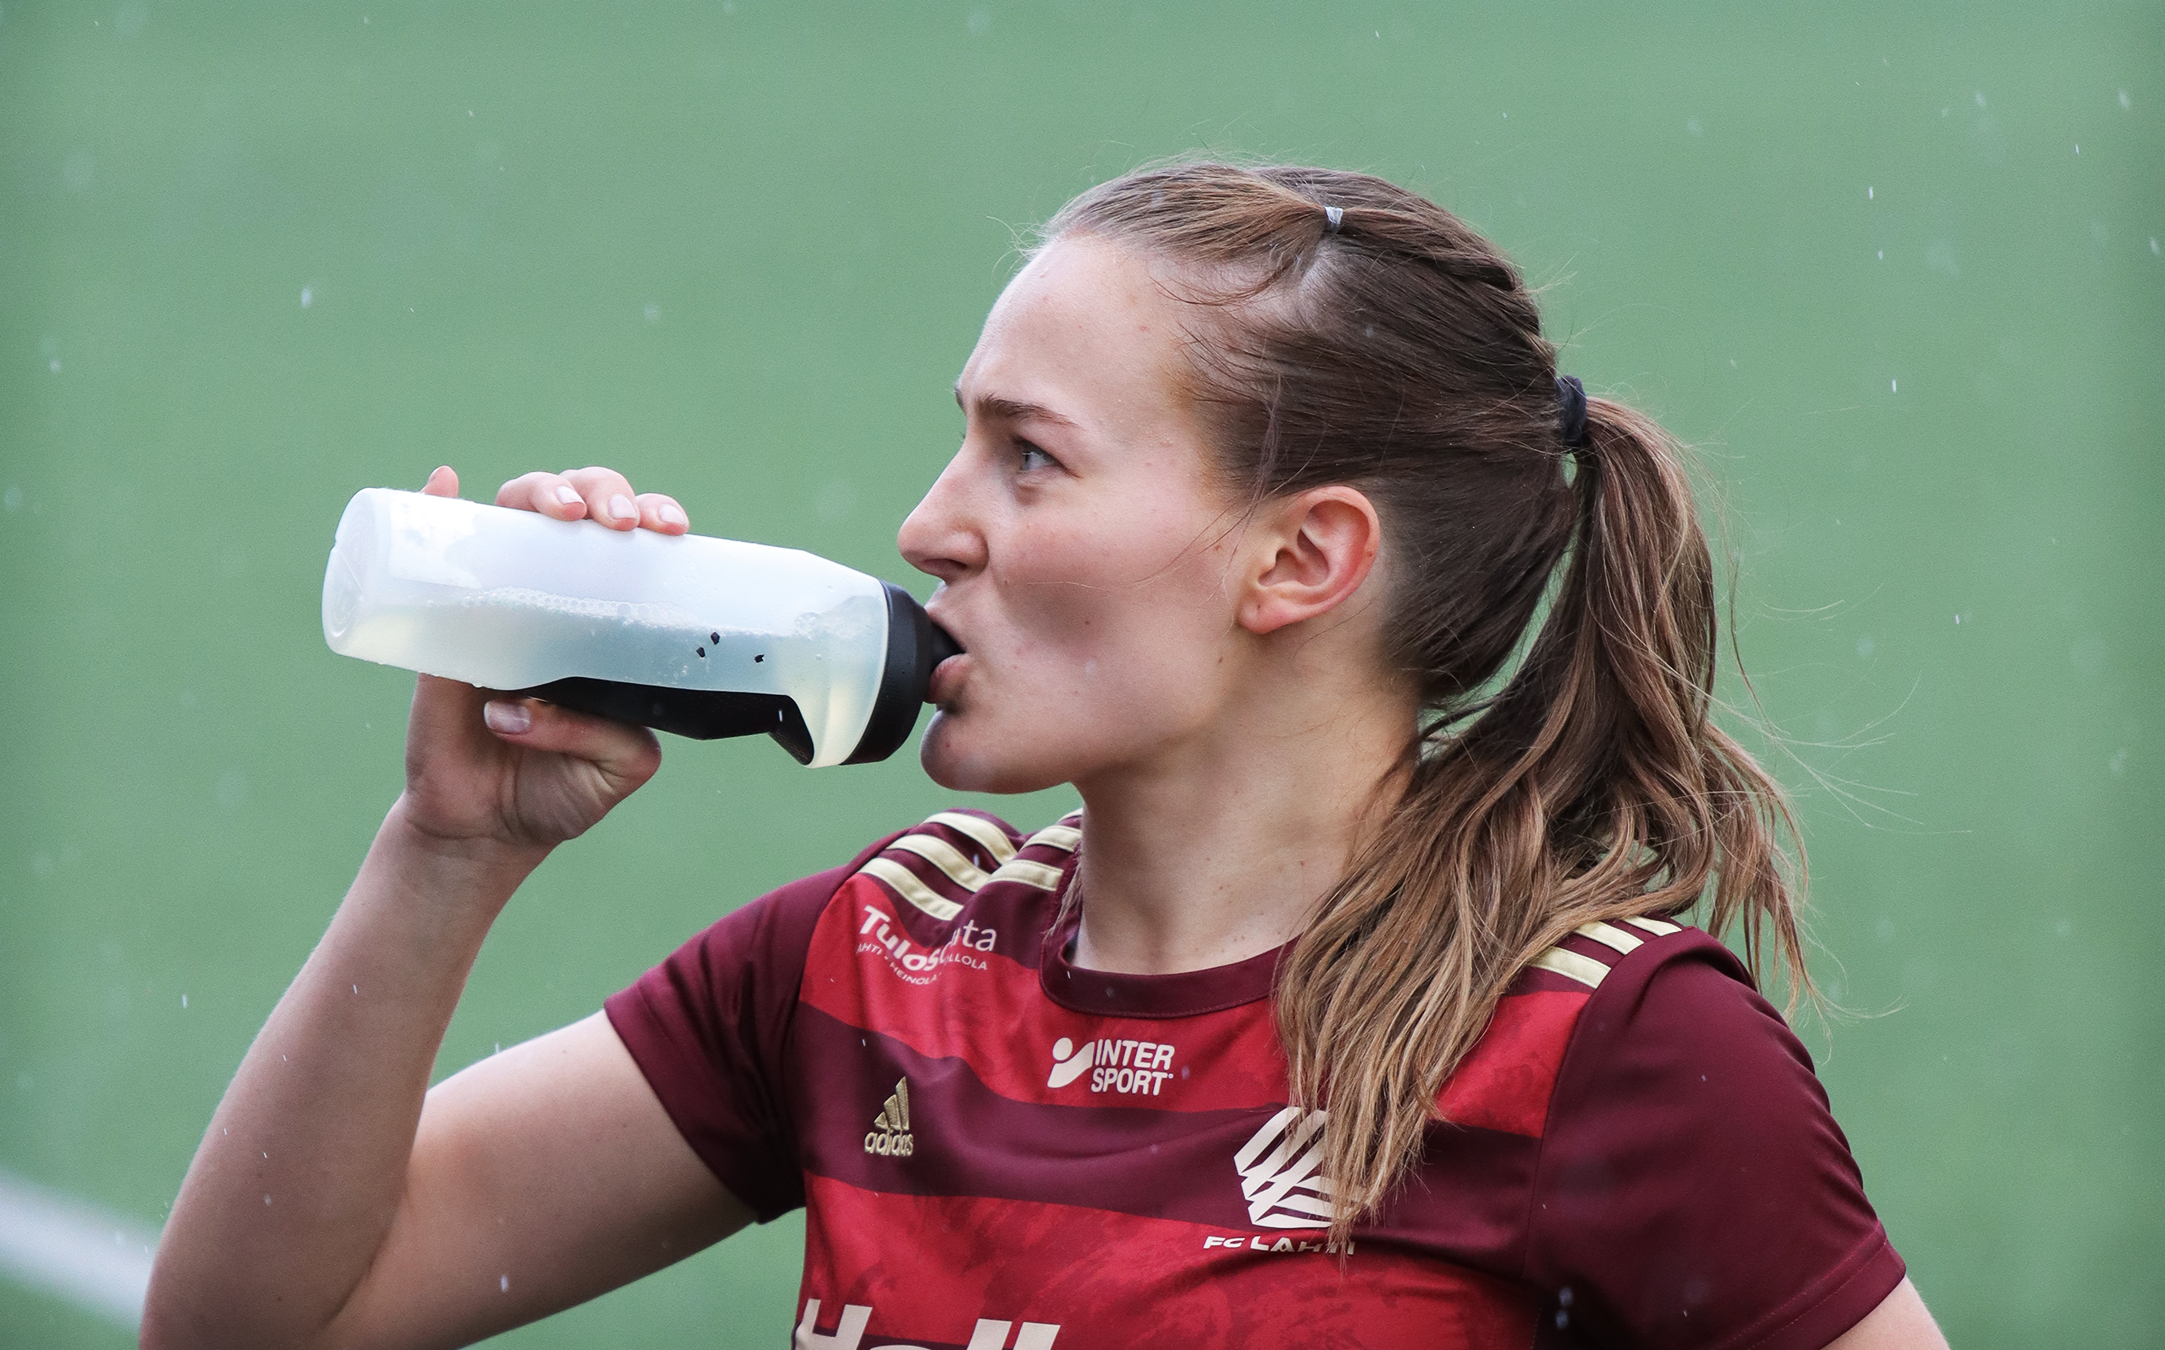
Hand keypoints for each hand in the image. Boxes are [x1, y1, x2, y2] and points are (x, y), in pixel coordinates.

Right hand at [391, 466, 689, 855]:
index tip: (671, 528)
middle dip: (604, 493)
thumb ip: (602, 734)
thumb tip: (527, 705)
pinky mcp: (442, 624)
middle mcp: (555, 596)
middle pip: (580, 512)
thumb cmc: (560, 786)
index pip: (635, 545)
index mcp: (609, 620)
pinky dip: (438, 507)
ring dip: (540, 491)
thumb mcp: (614, 766)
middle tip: (618, 523)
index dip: (654, 516)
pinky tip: (446, 484)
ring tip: (561, 511)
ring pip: (516, 514)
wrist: (487, 826)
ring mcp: (497, 600)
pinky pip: (437, 554)